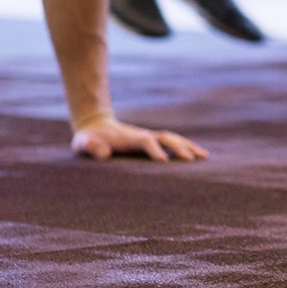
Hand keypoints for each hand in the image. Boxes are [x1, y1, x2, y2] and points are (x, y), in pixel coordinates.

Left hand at [72, 117, 208, 162]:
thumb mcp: (82, 143)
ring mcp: (149, 137)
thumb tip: (104, 154)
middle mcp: (143, 136)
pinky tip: (200, 155)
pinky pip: (173, 142)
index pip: (145, 141)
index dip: (154, 149)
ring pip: (173, 139)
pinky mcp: (153, 142)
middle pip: (165, 138)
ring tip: (204, 157)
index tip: (163, 161)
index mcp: (128, 138)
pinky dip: (187, 147)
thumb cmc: (88, 140)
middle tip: (190, 160)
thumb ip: (91, 147)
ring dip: (188, 146)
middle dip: (178, 147)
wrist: (96, 126)